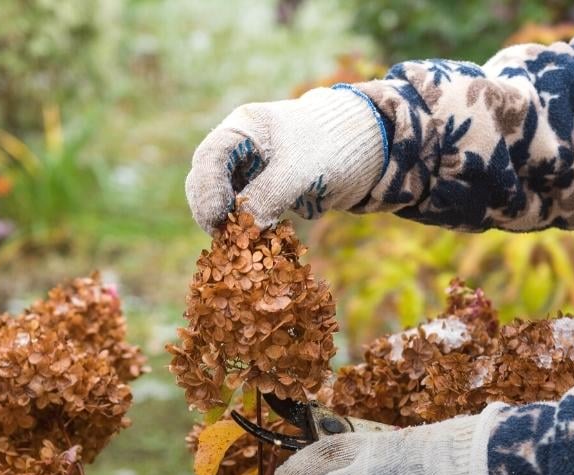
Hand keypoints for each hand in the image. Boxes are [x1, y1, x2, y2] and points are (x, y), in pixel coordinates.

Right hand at [185, 86, 386, 232]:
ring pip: (225, 204)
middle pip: (208, 183)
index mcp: (244, 129)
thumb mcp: (301, 169)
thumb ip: (270, 194)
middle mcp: (240, 151)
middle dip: (213, 212)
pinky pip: (246, 217)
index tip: (218, 219)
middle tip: (225, 240)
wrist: (367, 149)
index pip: (209, 158)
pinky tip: (258, 246)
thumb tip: (245, 227)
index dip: (207, 190)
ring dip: (230, 226)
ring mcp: (250, 174)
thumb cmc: (334, 145)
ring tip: (242, 247)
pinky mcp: (264, 196)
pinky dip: (248, 232)